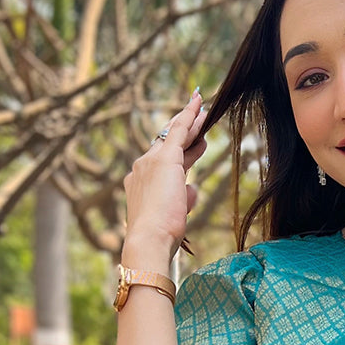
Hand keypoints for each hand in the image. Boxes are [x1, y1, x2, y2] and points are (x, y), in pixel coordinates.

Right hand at [122, 90, 207, 265]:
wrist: (150, 239)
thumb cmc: (162, 235)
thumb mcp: (176, 214)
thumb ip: (184, 198)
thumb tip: (192, 189)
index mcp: (140, 184)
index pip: (160, 162)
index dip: (175, 151)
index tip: (185, 144)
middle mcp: (141, 168)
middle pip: (166, 145)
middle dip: (182, 131)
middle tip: (196, 118)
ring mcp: (150, 162)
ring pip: (175, 137)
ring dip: (191, 124)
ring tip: (204, 112)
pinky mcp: (165, 159)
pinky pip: (180, 132)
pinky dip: (189, 117)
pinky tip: (198, 104)